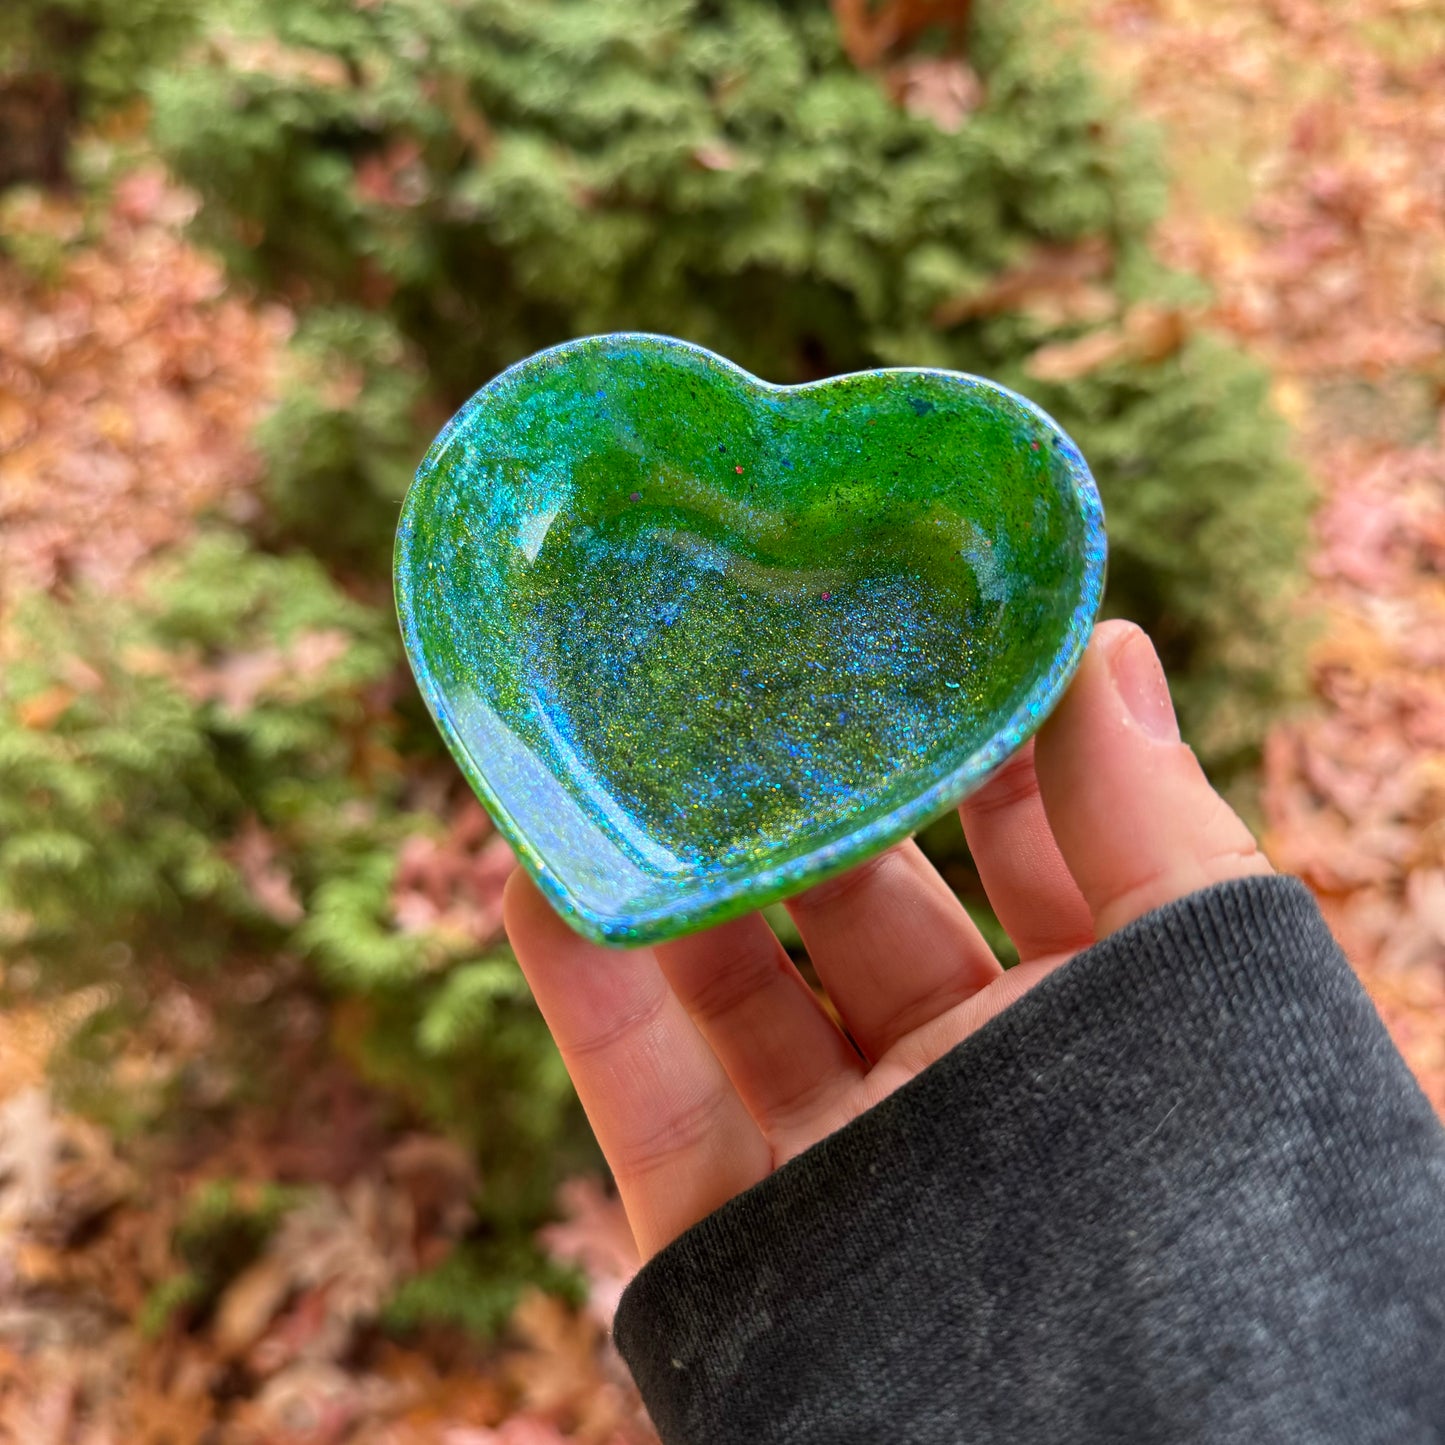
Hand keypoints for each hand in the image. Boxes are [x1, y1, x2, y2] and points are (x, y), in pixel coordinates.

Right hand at [503, 621, 1272, 1259]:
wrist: (1115, 1427)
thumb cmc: (1197, 1189)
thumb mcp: (1197, 971)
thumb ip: (1148, 811)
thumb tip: (1105, 638)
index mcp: (1085, 1024)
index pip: (1012, 854)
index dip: (964, 750)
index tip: (906, 640)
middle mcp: (964, 1087)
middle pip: (852, 910)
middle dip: (797, 788)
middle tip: (736, 659)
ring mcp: (847, 1160)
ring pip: (731, 995)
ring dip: (667, 872)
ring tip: (612, 740)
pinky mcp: (744, 1242)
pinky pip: (647, 1108)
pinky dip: (587, 997)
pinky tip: (538, 878)